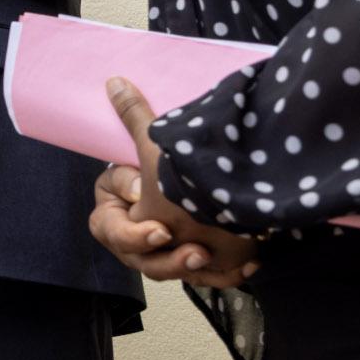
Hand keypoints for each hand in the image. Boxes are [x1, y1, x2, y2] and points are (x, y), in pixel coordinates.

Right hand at [88, 77, 259, 289]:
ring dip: (187, 267)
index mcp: (119, 214)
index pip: (110, 231)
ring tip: (206, 256)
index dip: (130, 233)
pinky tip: (249, 264)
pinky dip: (228, 273)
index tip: (158, 227)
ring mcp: (171, 254)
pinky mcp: (201, 266)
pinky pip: (210, 278)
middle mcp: (142, 239)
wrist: (221, 189)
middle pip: (143, 260)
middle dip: (166, 258)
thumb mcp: (153, 146)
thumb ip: (133, 117)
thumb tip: (115, 81)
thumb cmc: (176, 171)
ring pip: (171, 273)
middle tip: (192, 250)